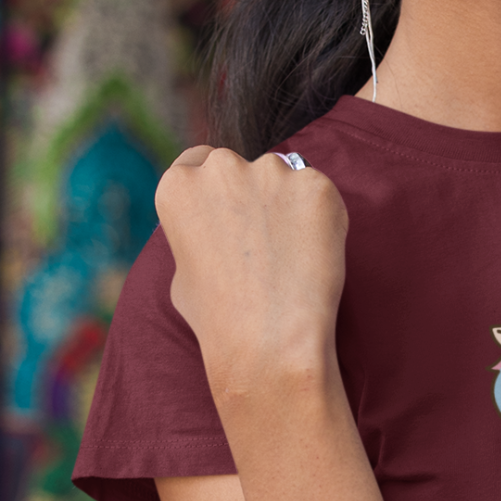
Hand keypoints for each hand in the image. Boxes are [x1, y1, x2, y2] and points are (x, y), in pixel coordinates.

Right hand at [156, 146, 347, 403]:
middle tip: (267, 241)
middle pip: (242, 167)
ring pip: (284, 178)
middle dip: (254, 195)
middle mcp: (221, 168)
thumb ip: (196, 237)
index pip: (198, 161)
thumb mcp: (181, 274)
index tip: (232, 210)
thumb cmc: (219, 320)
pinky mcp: (315, 185)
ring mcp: (271, 171)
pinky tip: (316, 255)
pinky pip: (320, 196)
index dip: (217, 188)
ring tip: (293, 256)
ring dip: (289, 205)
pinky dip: (322, 219)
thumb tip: (214, 232)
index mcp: (178, 185)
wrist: (268, 338)